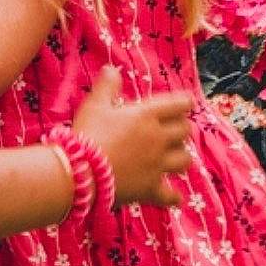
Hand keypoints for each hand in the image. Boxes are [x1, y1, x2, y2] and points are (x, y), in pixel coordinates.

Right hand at [72, 70, 192, 207]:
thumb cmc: (87, 134)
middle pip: (185, 131)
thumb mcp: (94, 104)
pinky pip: (171, 195)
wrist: (80, 172)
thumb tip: (111, 68)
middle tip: (171, 131)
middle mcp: (158, 139)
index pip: (180, 104)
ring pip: (185, 160)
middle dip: (180, 130)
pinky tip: (174, 196)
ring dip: (181, 157)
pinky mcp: (150, 189)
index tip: (183, 104)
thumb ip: (107, 86)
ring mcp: (157, 166)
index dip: (184, 103)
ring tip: (172, 158)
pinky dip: (173, 196)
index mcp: (148, 115)